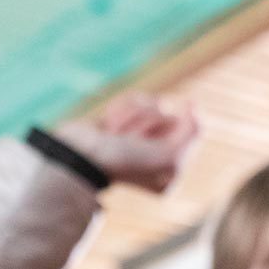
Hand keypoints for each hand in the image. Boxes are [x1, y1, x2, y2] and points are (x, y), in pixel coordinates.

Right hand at [52, 94, 197, 192]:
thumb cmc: (121, 162)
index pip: (189, 128)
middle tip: (128, 142)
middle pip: (168, 114)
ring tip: (114, 134)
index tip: (149, 141)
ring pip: (150, 103)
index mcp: (170, 169)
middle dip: (145, 123)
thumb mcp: (168, 157)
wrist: (77, 157)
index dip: (170, 128)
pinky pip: (132, 99)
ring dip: (130, 116)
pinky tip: (107, 126)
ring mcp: (137, 137)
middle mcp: (156, 154)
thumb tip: (192, 105)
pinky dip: (119, 108)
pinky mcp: (119, 122)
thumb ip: (192, 132)